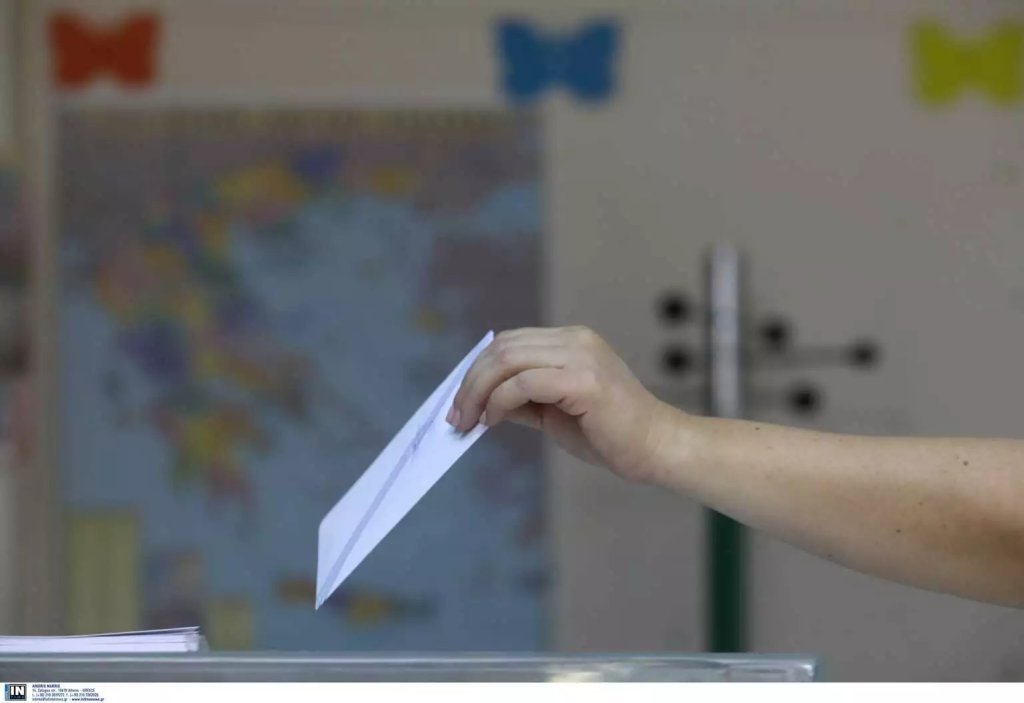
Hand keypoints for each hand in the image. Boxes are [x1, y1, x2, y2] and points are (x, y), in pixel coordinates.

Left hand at [447, 326, 676, 481]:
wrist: (656, 448)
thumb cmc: (610, 434)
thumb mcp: (554, 411)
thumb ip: (522, 400)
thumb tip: (481, 402)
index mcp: (571, 341)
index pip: (510, 342)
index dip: (477, 369)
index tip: (459, 401)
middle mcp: (575, 340)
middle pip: (503, 348)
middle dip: (470, 382)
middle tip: (456, 416)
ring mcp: (581, 356)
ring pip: (508, 361)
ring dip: (478, 392)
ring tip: (469, 421)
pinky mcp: (583, 380)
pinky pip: (524, 383)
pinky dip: (499, 401)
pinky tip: (493, 420)